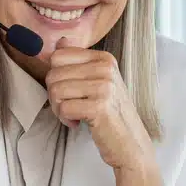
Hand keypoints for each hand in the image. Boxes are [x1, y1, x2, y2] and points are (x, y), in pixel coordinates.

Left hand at [46, 38, 152, 171]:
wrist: (131, 144)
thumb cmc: (111, 114)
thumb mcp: (98, 82)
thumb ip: (78, 61)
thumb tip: (59, 41)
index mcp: (104, 58)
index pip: (58, 56)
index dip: (56, 76)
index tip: (70, 91)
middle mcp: (105, 68)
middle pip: (53, 74)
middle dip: (54, 95)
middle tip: (70, 107)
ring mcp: (104, 86)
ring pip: (56, 90)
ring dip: (59, 108)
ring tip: (75, 115)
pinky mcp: (99, 106)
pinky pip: (63, 108)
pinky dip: (66, 119)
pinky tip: (79, 123)